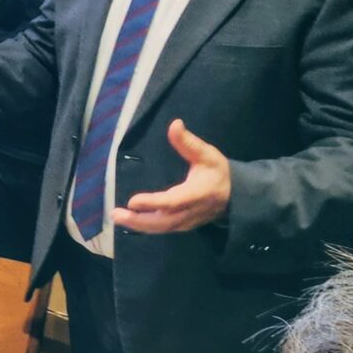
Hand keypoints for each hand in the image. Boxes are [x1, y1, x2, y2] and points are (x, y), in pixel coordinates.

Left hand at [111, 119, 232, 232]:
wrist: (236, 195)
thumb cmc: (218, 172)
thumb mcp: (207, 154)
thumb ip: (188, 142)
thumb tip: (174, 124)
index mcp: (197, 194)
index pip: (172, 202)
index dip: (153, 203)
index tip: (132, 201)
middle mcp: (191, 211)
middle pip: (163, 221)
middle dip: (139, 220)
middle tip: (116, 214)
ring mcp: (188, 221)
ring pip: (162, 228)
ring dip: (138, 225)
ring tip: (118, 217)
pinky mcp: (184, 225)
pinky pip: (164, 229)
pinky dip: (146, 227)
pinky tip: (131, 222)